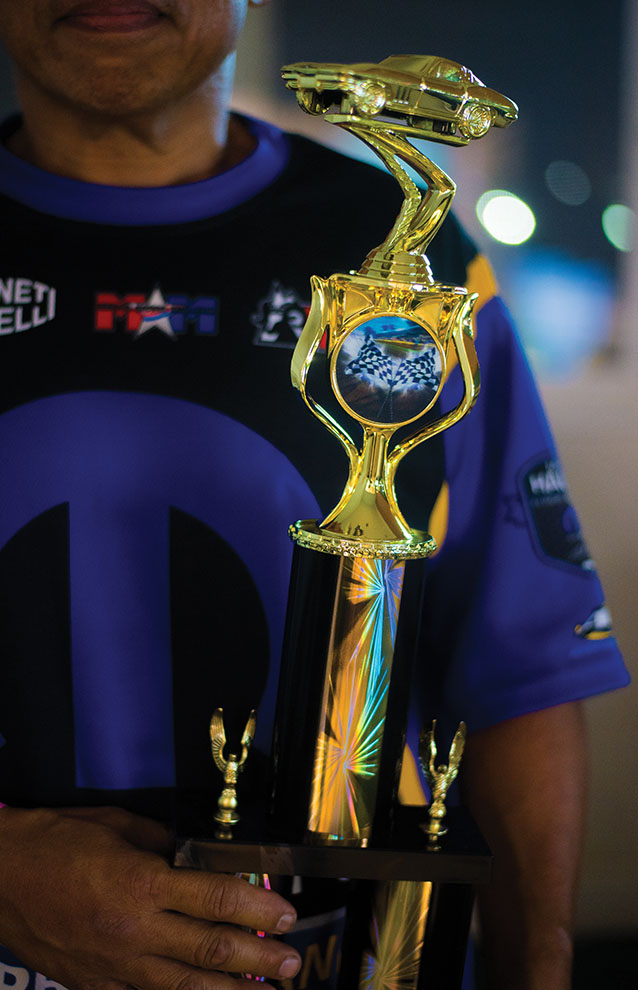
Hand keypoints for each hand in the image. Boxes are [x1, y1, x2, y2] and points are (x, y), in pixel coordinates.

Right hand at [0, 805, 300, 989]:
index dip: (256, 908)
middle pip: (208, 950)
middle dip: (256, 958)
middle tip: (290, 962)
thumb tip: (194, 856)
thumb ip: (161, 843)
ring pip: (183, 986)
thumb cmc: (54, 842)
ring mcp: (115, 964)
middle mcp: (133, 929)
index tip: (284, 914)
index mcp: (140, 882)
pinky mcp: (97, 984)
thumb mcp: (116, 826)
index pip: (214, 898)